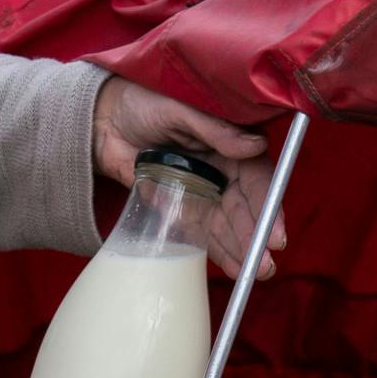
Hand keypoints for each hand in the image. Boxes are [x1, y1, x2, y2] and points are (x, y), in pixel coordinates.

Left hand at [90, 75, 287, 279]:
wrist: (102, 120)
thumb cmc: (144, 103)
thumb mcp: (179, 110)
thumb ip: (214, 129)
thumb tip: (254, 145)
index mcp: (230, 142)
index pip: (257, 177)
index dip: (268, 204)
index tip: (274, 232)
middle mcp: (222, 170)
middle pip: (246, 207)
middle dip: (257, 236)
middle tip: (265, 264)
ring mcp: (203, 191)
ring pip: (229, 225)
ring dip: (244, 249)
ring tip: (255, 273)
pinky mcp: (182, 208)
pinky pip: (204, 233)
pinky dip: (220, 251)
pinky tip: (235, 268)